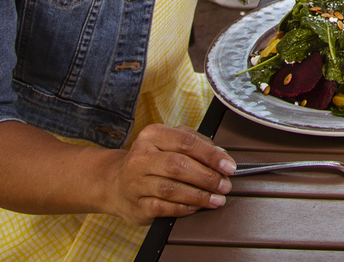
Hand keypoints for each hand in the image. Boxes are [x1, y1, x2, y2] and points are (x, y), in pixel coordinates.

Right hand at [96, 124, 234, 224]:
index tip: (229, 166)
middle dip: (207, 177)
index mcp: (152, 135)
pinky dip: (183, 209)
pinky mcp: (135, 204)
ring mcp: (135, 182)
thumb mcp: (168, 143)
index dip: (211, 155)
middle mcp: (140, 156)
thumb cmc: (150, 161)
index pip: (186, 142)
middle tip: (225, 186)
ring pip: (171, 189)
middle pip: (179, 166)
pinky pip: (163, 208)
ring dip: (199, 196)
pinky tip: (196, 207)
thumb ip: (194, 143)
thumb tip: (221, 155)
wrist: (114, 183)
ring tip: (216, 199)